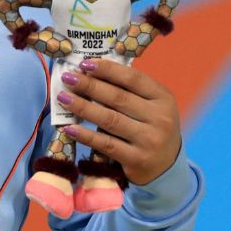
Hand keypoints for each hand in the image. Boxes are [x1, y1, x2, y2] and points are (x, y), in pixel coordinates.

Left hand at [57, 58, 181, 184]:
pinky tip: (69, 128)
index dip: (107, 69)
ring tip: (63, 98)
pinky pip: (106, 144)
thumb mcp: (151, 105)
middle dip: (89, 86)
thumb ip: (130, 89)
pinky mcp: (136, 160)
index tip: (85, 63)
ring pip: (110, 120)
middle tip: (68, 78)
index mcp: (163, 98)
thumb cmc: (152, 128)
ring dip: (83, 107)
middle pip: (118, 98)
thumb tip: (92, 71)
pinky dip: (86, 135)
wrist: (167, 167)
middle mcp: (160, 118)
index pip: (133, 79)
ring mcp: (149, 140)